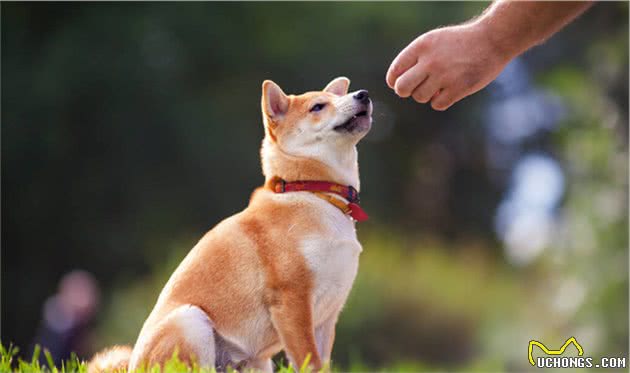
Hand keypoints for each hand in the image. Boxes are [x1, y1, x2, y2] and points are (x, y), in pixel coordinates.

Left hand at [386, 22, 512, 110]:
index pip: (395, 70)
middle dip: (405, 91)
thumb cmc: (460, 42)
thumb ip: (415, 58)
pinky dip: (441, 101)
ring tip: (438, 85)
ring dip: (426, 95)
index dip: (394, 80)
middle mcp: (431, 60)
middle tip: (414, 88)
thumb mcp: (434, 41)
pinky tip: (449, 91)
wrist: (492, 40)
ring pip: (420, 97)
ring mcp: (444, 75)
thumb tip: (396, 84)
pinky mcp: (458, 88)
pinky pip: (437, 105)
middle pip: (402, 88)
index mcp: (422, 46)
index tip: (398, 83)